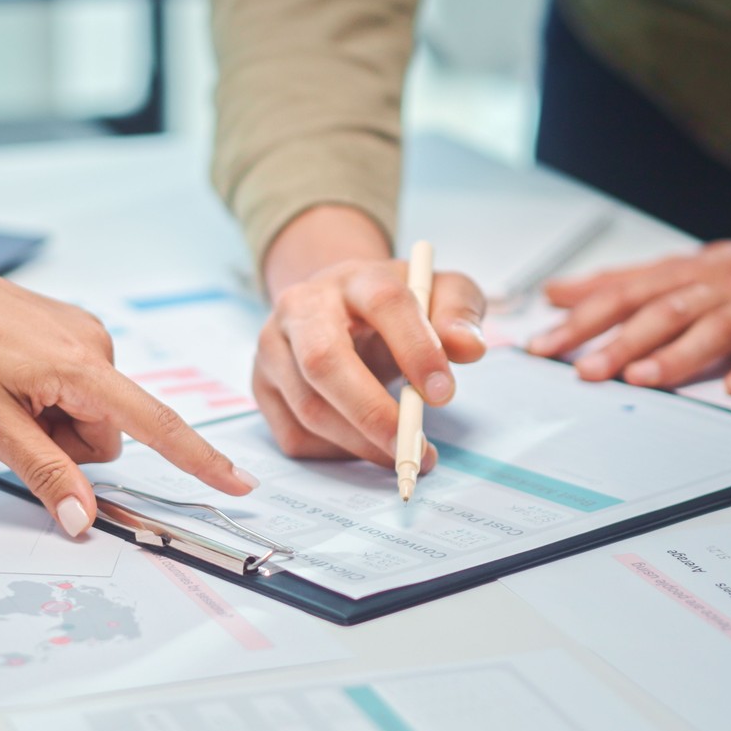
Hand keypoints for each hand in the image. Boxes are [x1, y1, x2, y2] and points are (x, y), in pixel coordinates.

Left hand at [0, 247, 254, 535]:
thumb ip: (45, 473)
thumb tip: (83, 520)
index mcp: (82, 369)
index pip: (157, 426)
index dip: (200, 461)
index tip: (240, 483)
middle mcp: (96, 345)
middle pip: (109, 434)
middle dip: (68, 446)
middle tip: (13, 424)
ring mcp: (87, 334)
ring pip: (92, 415)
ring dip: (56, 423)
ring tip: (8, 396)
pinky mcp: (75, 330)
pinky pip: (80, 389)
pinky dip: (52, 399)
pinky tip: (14, 378)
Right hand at [256, 206, 487, 466]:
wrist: (337, 307)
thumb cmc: (394, 306)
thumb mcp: (437, 294)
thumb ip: (459, 313)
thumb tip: (468, 347)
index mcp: (354, 278)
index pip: (384, 303)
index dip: (416, 348)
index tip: (444, 394)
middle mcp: (301, 306)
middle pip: (323, 361)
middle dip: (372, 413)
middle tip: (414, 447)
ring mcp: (273, 347)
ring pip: (309, 408)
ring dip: (361, 444)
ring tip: (404, 453)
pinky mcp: (261, 385)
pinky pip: (294, 435)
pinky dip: (336, 452)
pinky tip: (364, 443)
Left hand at [531, 229, 730, 392]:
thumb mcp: (680, 268)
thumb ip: (619, 284)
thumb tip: (557, 293)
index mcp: (683, 275)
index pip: (623, 295)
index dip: (581, 319)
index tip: (543, 344)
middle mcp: (714, 288)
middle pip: (661, 312)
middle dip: (621, 342)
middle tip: (585, 371)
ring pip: (712, 328)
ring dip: (678, 354)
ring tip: (644, 377)